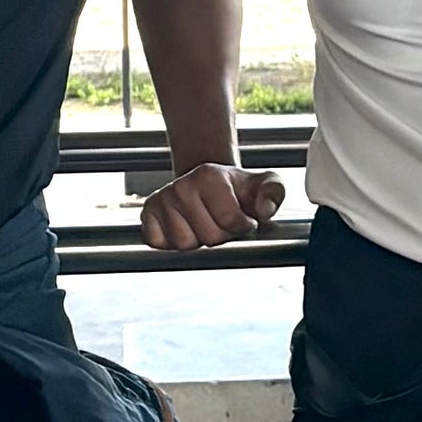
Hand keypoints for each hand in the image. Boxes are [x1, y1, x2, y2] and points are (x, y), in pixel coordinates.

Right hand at [139, 162, 285, 253]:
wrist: (208, 185)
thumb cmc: (236, 189)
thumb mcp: (263, 184)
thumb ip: (274, 192)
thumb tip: (265, 209)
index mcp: (209, 176)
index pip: (229, 221)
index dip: (242, 227)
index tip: (244, 220)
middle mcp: (181, 186)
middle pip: (207, 237)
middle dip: (221, 237)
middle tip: (223, 224)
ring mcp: (161, 201)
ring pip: (183, 245)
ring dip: (198, 243)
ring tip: (204, 226)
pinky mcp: (147, 216)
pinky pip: (161, 245)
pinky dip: (174, 244)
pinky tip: (186, 229)